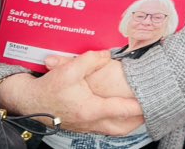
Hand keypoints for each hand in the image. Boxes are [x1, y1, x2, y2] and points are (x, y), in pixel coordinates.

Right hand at [0, 51, 143, 134]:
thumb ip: (91, 59)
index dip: (138, 105)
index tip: (152, 101)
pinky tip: (121, 115)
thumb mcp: (69, 69)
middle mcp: (91, 122)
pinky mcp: (83, 126)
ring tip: (142, 114)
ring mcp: (87, 126)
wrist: (30, 103)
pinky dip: (118, 123)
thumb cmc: (49, 88)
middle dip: (139, 119)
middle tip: (153, 109)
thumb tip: (108, 55)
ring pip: (115, 130)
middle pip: (123, 126)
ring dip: (130, 123)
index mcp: (91, 109)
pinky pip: (106, 128)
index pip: (121, 109)